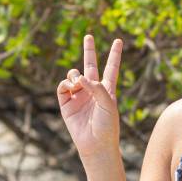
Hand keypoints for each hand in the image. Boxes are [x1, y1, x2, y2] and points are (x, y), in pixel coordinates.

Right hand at [57, 35, 122, 160]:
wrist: (95, 144)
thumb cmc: (107, 126)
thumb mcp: (108, 104)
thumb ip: (98, 88)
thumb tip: (80, 77)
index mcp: (107, 90)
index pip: (111, 68)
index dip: (115, 55)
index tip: (118, 41)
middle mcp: (92, 90)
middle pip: (90, 65)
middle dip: (89, 51)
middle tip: (88, 36)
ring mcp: (79, 96)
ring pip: (74, 75)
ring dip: (75, 74)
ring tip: (77, 81)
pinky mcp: (66, 103)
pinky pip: (63, 87)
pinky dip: (66, 84)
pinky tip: (71, 87)